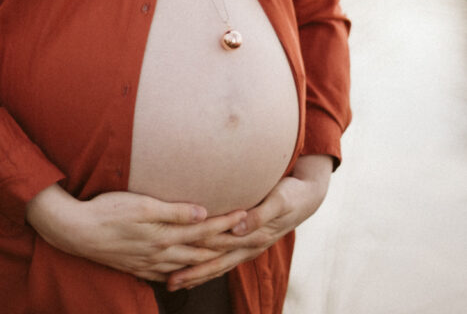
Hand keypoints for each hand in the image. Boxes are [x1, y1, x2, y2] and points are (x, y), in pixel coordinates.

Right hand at [26, 185, 245, 281]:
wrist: (76, 232)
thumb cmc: (107, 211)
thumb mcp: (141, 205)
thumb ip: (173, 211)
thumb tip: (203, 213)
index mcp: (165, 235)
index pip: (205, 230)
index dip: (228, 223)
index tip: (248, 214)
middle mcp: (162, 253)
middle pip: (202, 251)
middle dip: (227, 246)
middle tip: (249, 239)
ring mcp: (151, 263)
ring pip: (189, 265)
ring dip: (210, 261)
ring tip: (229, 256)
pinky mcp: (139, 267)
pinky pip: (170, 275)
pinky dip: (186, 273)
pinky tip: (190, 272)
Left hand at [166, 154, 333, 291]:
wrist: (307, 196)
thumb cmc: (291, 194)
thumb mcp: (279, 201)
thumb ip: (260, 214)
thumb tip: (239, 226)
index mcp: (254, 237)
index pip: (220, 250)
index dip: (199, 258)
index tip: (177, 264)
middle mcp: (249, 246)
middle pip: (216, 263)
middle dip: (192, 273)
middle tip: (169, 282)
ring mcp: (248, 247)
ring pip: (219, 264)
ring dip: (197, 274)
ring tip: (175, 283)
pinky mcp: (248, 242)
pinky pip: (225, 259)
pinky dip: (209, 268)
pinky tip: (196, 273)